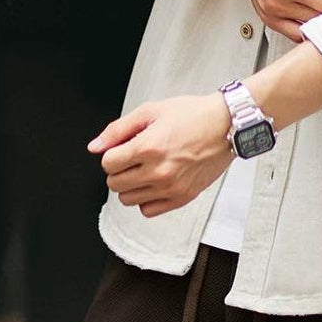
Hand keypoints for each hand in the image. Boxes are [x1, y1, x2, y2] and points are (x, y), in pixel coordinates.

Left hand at [88, 94, 232, 217]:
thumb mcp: (152, 111)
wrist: (226, 125)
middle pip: (115, 184)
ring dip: (131, 185)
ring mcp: (171, 187)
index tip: (124, 148)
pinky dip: (147, 198)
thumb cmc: (193, 114)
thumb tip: (95, 147)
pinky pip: (148, 210)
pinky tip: (155, 181)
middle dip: (119, 169)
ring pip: (128, 200)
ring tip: (146, 168)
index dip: (113, 154)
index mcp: (149, 147)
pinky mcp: (183, 197)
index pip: (108, 164)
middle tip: (134, 157)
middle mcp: (158, 171)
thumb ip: (119, 129)